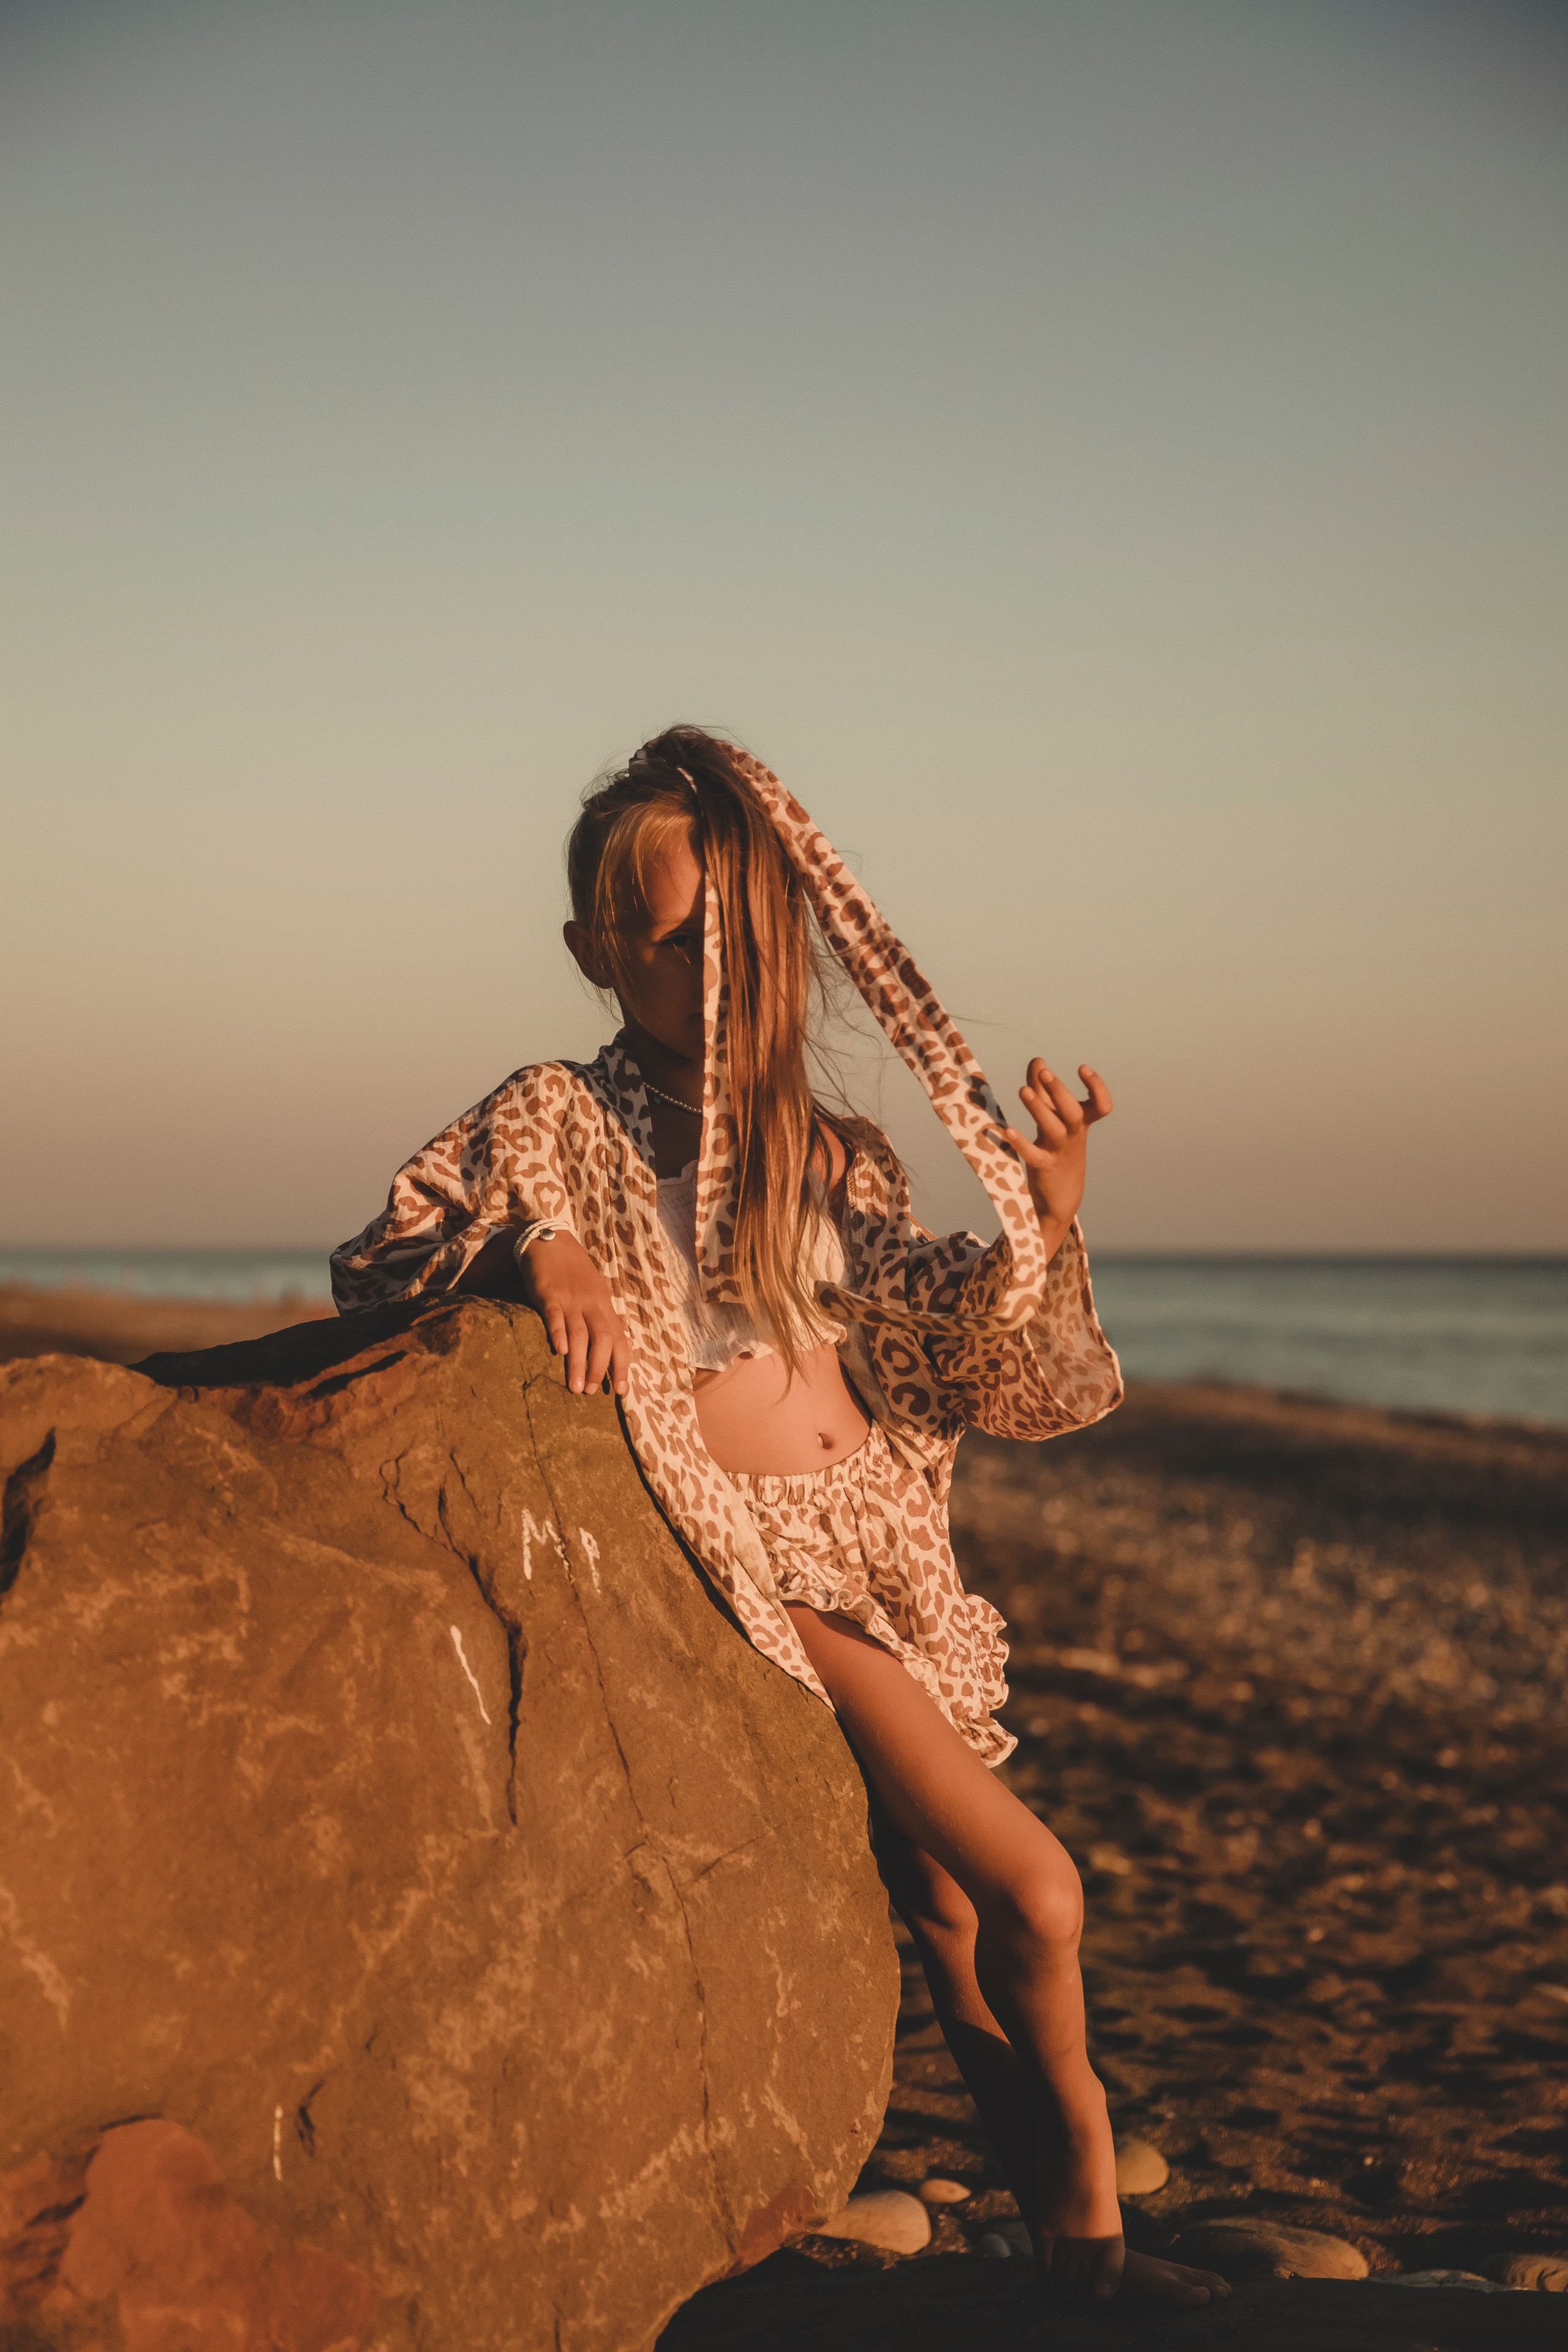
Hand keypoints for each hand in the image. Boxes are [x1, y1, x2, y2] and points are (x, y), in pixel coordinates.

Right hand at [516, 1231, 630, 1397]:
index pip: (619, 1339)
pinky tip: (559, 1351)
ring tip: (576, 1388)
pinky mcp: (549, 1294)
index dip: (622, 1365)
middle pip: (603, 1340)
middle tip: (591, 1392)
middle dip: (599, 1368)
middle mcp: (592, 1304)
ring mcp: (571, 1299)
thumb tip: (609, 1347)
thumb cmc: (573, 1272)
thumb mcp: (594, 1292)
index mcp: (604, 1305)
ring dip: (579, 1363)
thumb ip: (601, 1317)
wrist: (550, 1241)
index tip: (621, 1391)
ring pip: (580, 1334)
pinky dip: (558, 1333)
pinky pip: (555, 1316)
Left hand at [995, 1059, 1112, 1246]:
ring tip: (1023, 1091)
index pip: (1101, 1105)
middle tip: (1045, 1072)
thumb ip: (1043, 1090)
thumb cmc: (1057, 1151)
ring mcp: (1060, 1152)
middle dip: (1059, 1091)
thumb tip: (1037, 1060)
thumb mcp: (1053, 1119)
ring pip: (1054, 1129)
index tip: (1082, 1068)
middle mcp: (1073, 1136)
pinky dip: (1021, 1142)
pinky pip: (1034, 1155)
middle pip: (1074, 1112)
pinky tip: (1006, 1130)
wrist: (1061, 1200)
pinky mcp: (1043, 1168)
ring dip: (1039, 1109)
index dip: (1097, 1087)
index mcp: (1081, 1123)